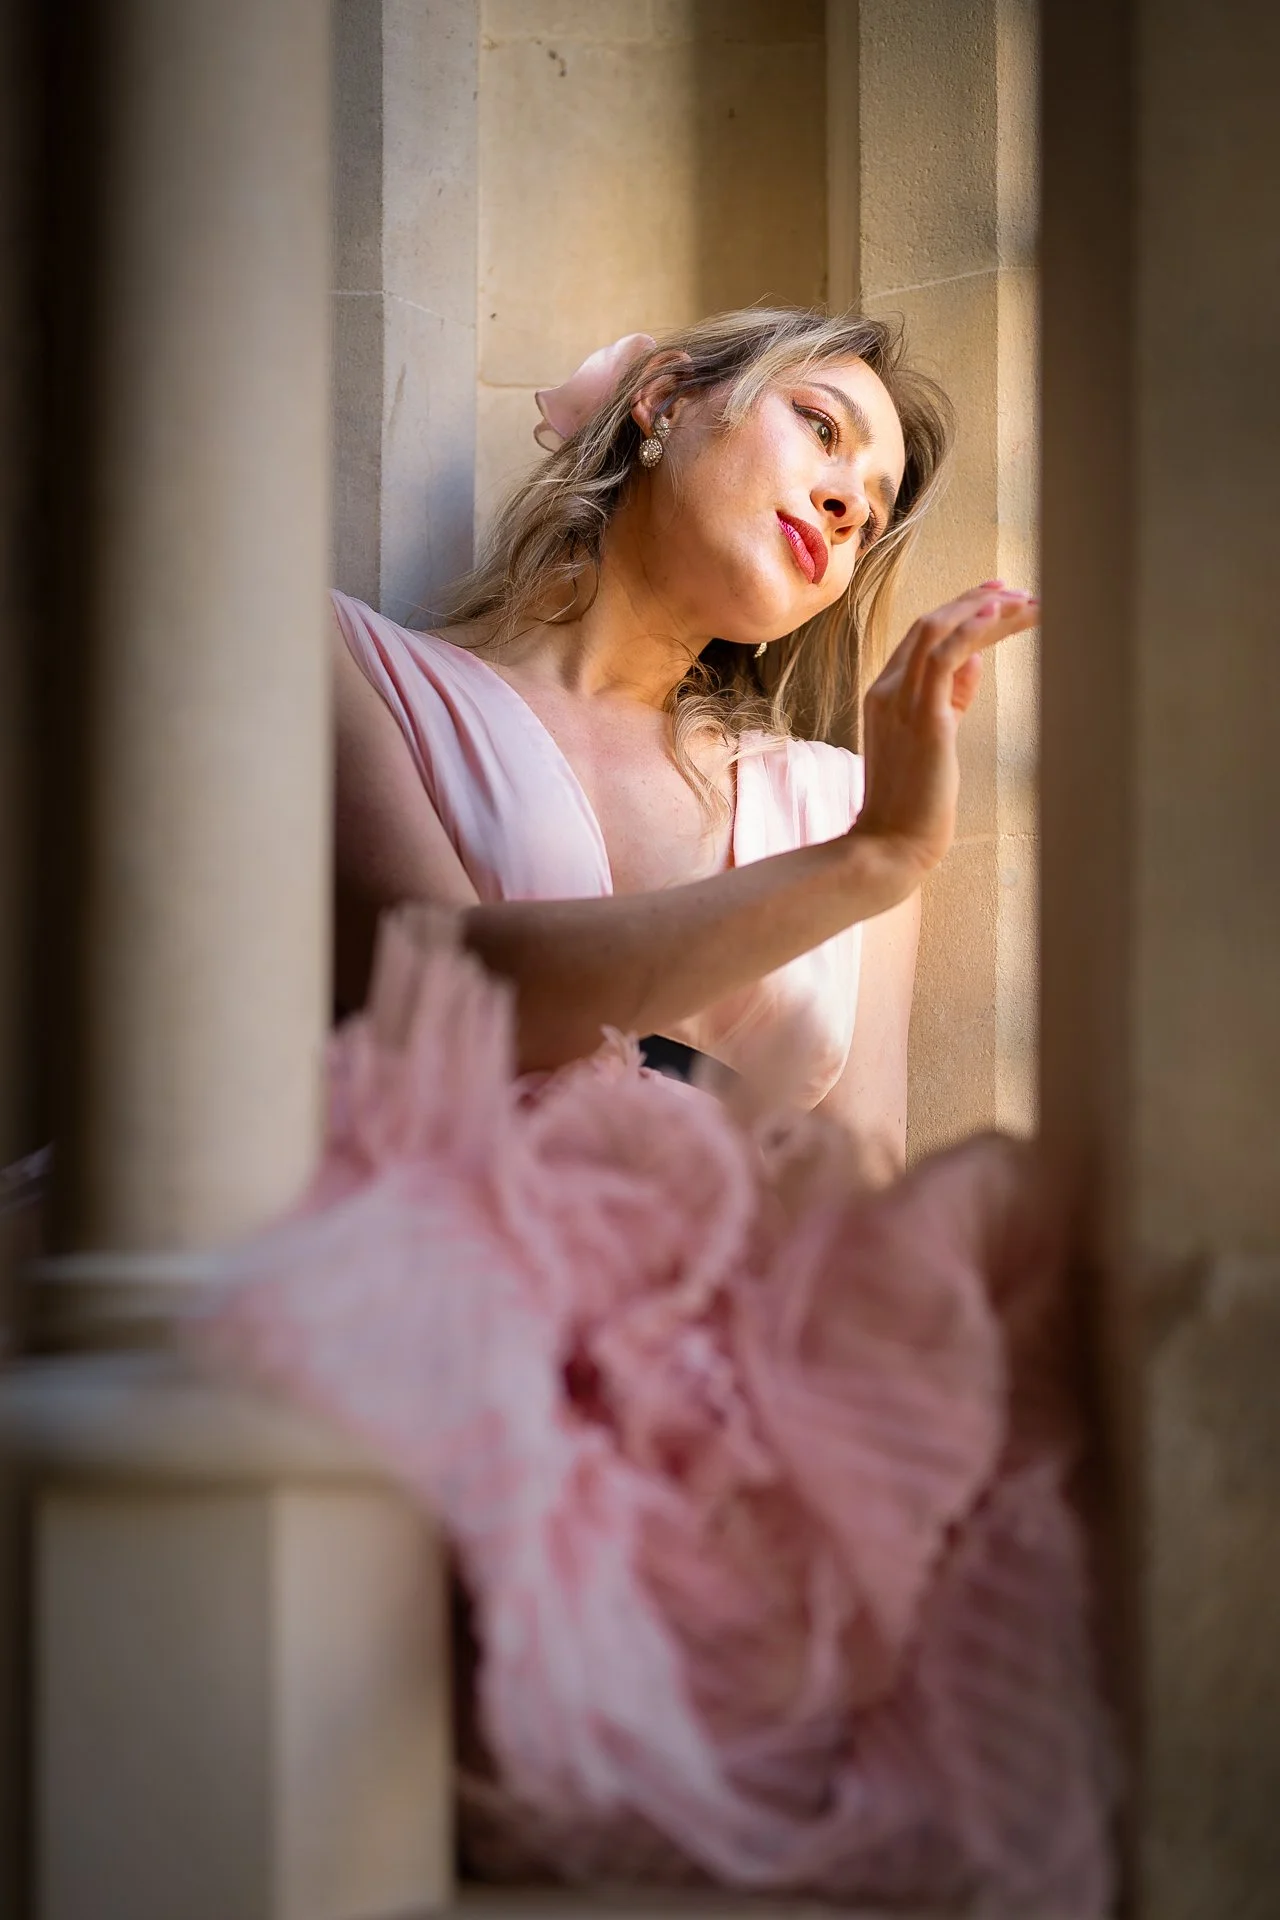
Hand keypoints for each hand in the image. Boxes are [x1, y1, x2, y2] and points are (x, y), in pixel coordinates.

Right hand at [850, 583, 1038, 886]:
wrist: (890, 845)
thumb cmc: (914, 804)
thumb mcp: (932, 740)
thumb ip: (948, 699)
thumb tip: (973, 661)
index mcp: (885, 695)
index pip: (922, 637)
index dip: (960, 609)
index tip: (995, 594)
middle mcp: (887, 691)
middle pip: (930, 624)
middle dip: (977, 601)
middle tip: (1021, 592)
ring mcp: (900, 703)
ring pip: (937, 632)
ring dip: (983, 610)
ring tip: (1024, 601)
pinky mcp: (923, 720)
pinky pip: (942, 660)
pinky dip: (970, 631)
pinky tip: (997, 613)